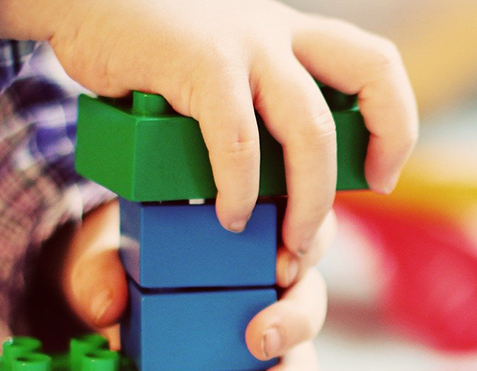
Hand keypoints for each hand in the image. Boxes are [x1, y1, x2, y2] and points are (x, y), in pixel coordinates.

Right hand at [0, 0, 417, 254]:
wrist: (80, 0)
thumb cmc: (148, 47)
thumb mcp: (221, 65)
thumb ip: (253, 106)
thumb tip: (272, 188)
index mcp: (291, 35)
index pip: (376, 65)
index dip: (396, 119)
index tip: (382, 172)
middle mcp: (278, 32)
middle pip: (373, 74)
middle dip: (387, 142)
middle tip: (369, 194)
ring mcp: (243, 44)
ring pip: (310, 129)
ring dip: (310, 198)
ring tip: (288, 240)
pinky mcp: (198, 63)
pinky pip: (237, 139)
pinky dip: (238, 188)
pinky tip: (227, 214)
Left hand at [61, 201, 333, 370]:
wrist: (115, 294)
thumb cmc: (128, 259)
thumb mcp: (108, 254)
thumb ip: (101, 271)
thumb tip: (107, 307)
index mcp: (251, 225)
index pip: (299, 223)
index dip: (304, 242)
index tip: (279, 267)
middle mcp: (273, 271)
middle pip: (310, 288)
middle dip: (296, 316)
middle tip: (261, 336)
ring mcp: (273, 317)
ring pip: (307, 338)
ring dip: (296, 366)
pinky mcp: (264, 358)